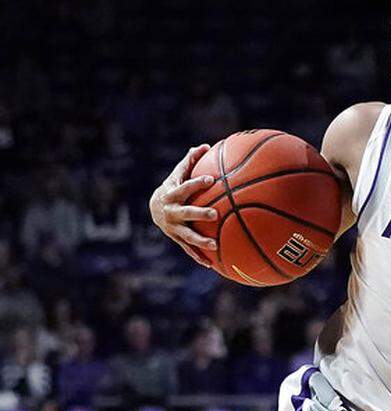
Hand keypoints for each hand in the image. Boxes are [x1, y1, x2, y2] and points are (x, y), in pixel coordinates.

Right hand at [148, 144, 218, 266]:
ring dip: (200, 240)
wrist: (154, 207)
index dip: (197, 183)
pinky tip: (211, 265)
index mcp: (173, 194)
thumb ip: (191, 161)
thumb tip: (205, 145)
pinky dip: (198, 257)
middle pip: (186, 212)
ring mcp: (173, 227)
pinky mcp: (176, 238)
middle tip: (215, 213)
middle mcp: (172, 212)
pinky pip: (188, 249)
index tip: (211, 179)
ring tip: (215, 245)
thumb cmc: (173, 186)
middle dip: (200, 213)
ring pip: (187, 235)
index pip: (186, 187)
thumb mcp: (178, 174)